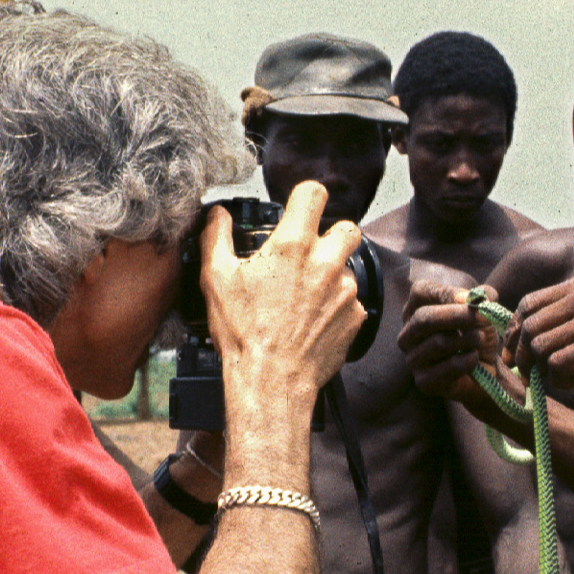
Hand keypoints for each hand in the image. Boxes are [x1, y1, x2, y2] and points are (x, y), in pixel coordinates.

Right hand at [202, 181, 364, 397]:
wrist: (272, 380)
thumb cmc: (244, 333)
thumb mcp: (216, 279)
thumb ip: (217, 238)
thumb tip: (217, 216)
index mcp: (293, 245)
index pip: (314, 193)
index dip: (305, 197)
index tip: (300, 208)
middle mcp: (326, 262)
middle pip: (346, 227)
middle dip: (331, 235)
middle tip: (310, 254)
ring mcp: (346, 290)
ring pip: (348, 267)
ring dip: (332, 274)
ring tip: (306, 296)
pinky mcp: (357, 316)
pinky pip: (353, 300)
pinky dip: (338, 306)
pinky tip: (315, 320)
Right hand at [398, 280, 506, 406]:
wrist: (485, 370)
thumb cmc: (476, 333)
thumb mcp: (481, 310)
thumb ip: (481, 297)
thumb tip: (473, 297)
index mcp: (416, 309)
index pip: (421, 292)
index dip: (449, 293)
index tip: (475, 299)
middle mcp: (408, 334)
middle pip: (424, 318)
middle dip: (458, 316)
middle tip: (484, 316)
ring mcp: (412, 359)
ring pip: (439, 343)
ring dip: (468, 339)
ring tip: (480, 339)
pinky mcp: (423, 382)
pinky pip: (449, 366)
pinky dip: (469, 360)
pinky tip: (474, 358)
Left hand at [510, 274, 573, 390]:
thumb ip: (568, 312)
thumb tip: (522, 330)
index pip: (529, 303)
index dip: (514, 331)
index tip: (512, 352)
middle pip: (529, 325)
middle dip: (521, 354)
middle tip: (528, 373)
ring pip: (539, 346)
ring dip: (541, 369)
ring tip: (559, 377)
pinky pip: (557, 364)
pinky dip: (558, 379)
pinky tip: (573, 382)